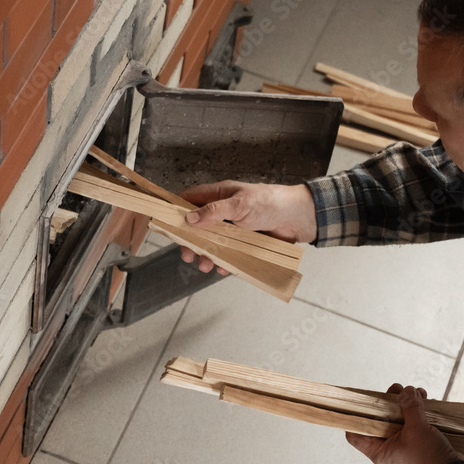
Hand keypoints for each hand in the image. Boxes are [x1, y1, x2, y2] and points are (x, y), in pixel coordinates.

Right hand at [177, 181, 317, 272]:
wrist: (298, 218)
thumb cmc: (270, 203)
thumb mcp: (239, 204)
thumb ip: (214, 211)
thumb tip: (189, 219)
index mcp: (220, 195)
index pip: (190, 200)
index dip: (176, 210)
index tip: (165, 223)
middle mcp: (224, 212)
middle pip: (198, 227)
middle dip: (190, 242)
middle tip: (187, 255)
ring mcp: (234, 228)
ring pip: (212, 243)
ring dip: (206, 255)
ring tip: (205, 266)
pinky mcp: (244, 243)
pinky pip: (229, 254)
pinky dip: (224, 262)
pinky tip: (223, 268)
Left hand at [346, 384, 463, 463]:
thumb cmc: (429, 459)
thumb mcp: (417, 429)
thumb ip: (410, 407)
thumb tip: (406, 391)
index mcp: (379, 451)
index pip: (355, 434)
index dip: (355, 417)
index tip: (362, 401)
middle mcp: (389, 449)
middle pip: (380, 420)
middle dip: (390, 402)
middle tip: (400, 390)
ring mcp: (403, 446)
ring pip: (399, 419)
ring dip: (408, 404)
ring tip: (419, 394)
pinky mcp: (418, 443)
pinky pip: (413, 423)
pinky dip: (418, 412)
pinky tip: (427, 402)